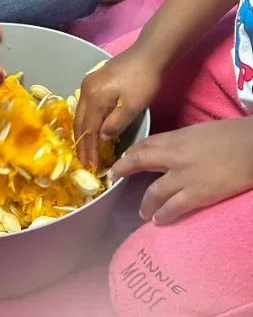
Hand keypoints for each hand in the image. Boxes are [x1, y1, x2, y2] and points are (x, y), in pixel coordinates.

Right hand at [74, 43, 161, 167]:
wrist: (148, 54)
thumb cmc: (143, 81)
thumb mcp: (132, 107)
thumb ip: (115, 124)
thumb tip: (102, 137)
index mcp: (94, 98)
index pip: (88, 130)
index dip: (90, 149)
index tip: (92, 166)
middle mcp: (85, 91)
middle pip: (80, 122)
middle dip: (82, 143)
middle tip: (85, 162)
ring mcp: (88, 84)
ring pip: (80, 113)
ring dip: (82, 132)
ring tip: (86, 149)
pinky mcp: (93, 81)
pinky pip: (85, 106)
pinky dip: (86, 120)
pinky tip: (90, 128)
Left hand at [111, 119, 252, 223]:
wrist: (250, 146)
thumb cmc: (230, 135)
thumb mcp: (198, 131)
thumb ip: (182, 141)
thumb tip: (173, 149)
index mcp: (175, 137)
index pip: (145, 144)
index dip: (131, 152)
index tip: (122, 159)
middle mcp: (173, 156)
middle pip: (139, 162)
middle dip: (123, 170)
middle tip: (112, 179)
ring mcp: (183, 177)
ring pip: (154, 192)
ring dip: (146, 204)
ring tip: (142, 213)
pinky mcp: (197, 194)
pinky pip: (174, 208)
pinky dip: (163, 215)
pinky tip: (158, 220)